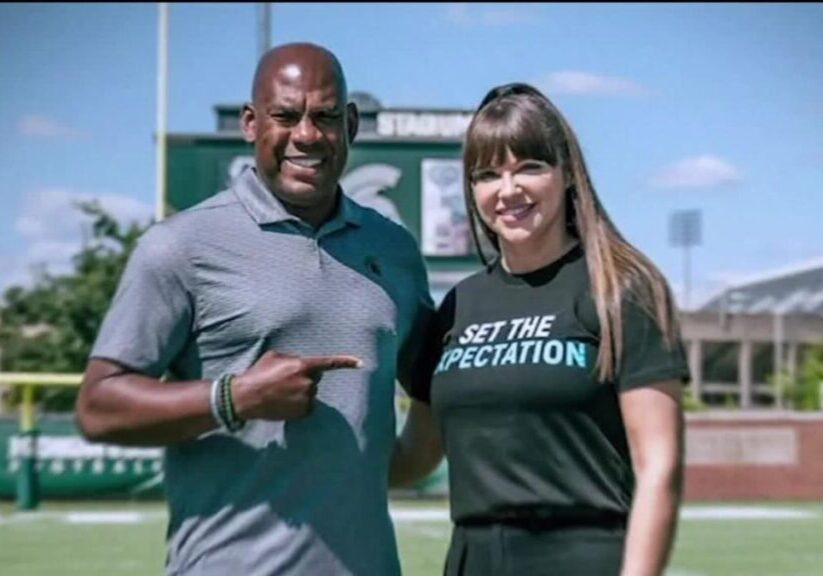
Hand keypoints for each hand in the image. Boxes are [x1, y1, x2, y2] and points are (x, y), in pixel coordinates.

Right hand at [231, 351, 361, 420]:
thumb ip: (293, 359)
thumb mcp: (275, 357)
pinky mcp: (303, 412)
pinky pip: (307, 406)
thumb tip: (303, 364)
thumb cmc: (258, 374)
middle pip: (316, 378)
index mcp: (301, 366)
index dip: (346, 362)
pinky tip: (284, 402)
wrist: (246, 398)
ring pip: (311, 392)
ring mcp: (306, 399)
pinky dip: (299, 404)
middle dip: (305, 378)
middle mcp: (307, 383)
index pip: (329, 363)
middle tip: (285, 380)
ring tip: (281, 392)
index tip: (361, 363)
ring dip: (301, 391)